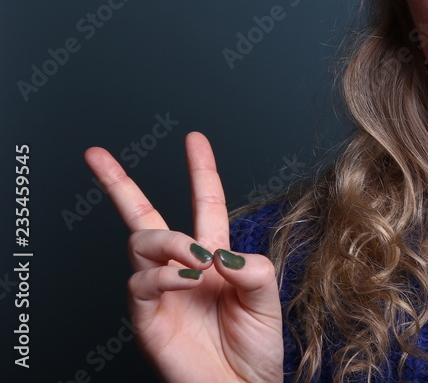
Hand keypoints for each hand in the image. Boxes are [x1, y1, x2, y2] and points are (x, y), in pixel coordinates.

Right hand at [83, 131, 282, 382]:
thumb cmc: (257, 349)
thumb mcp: (267, 298)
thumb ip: (252, 267)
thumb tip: (218, 252)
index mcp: (216, 258)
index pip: (205, 204)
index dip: (201, 171)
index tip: (194, 139)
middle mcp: (183, 269)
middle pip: (145, 216)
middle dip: (119, 183)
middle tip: (97, 155)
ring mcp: (161, 292)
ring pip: (143, 242)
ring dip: (169, 241)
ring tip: (195, 258)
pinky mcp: (147, 318)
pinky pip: (142, 282)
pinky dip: (165, 274)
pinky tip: (187, 278)